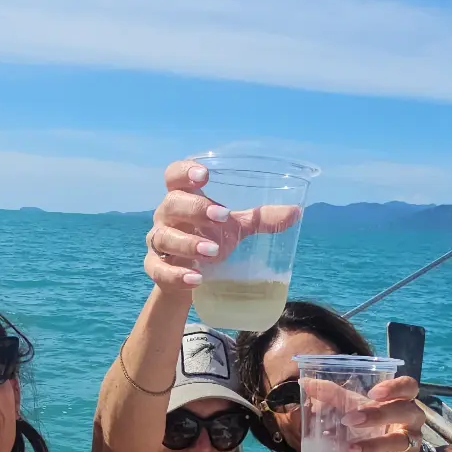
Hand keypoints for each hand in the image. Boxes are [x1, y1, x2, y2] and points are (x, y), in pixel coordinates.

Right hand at [144, 157, 301, 293]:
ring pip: (164, 237)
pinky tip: (196, 279)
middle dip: (196, 209)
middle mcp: (167, 216)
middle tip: (223, 217)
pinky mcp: (156, 267)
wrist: (190, 277)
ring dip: (188, 244)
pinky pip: (160, 269)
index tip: (204, 175)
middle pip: (172, 203)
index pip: (174, 175)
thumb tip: (296, 212)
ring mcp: (158, 242)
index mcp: (184, 197)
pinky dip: (177, 275)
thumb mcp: (235, 227)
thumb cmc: (209, 239)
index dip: (185, 172)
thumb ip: (260, 219)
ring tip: (213, 253)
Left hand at [304, 373, 427, 451]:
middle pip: (404, 411)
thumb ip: (335, 395)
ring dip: (373, 445)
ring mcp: (411, 442)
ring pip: (398, 441)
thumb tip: (305, 383)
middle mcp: (412, 419)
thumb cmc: (377, 424)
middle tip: (349, 420)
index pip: (409, 387)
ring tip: (348, 451)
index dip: (395, 387)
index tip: (373, 393)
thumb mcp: (359, 407)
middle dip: (377, 415)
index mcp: (402, 400)